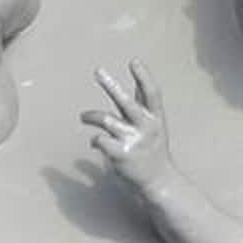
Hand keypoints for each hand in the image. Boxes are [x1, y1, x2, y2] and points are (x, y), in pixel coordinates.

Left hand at [81, 60, 178, 190]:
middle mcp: (146, 127)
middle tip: (98, 71)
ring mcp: (133, 141)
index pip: (152, 94)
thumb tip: (139, 75)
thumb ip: (145, 102)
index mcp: (156, 118)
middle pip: (127, 102)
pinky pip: (99, 140)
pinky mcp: (121, 155)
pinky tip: (96, 143)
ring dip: (91, 116)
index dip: (143, 77)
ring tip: (83, 116)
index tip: (134, 61)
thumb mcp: (155, 124)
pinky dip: (95, 140)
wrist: (159, 182)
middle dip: (112, 86)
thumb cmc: (154, 149)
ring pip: (106, 120)